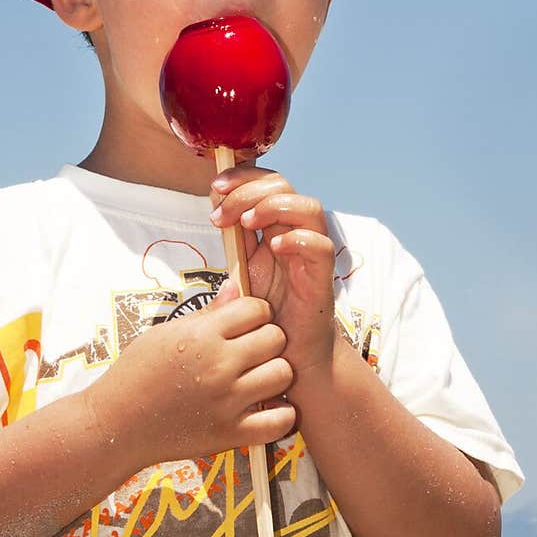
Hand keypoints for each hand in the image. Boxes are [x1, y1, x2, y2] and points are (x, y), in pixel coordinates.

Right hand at [86, 279, 295, 465]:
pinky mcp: (230, 434)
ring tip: (257, 378)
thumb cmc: (135, 374)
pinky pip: (280, 423)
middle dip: (268, 340)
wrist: (115, 424)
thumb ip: (206, 313)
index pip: (256, 309)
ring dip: (275, 374)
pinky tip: (265, 409)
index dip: (254, 313)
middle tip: (252, 351)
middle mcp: (218, 366)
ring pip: (284, 374)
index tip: (244, 325)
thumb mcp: (164, 333)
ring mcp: (227, 402)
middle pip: (276, 338)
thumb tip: (235, 287)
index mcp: (201, 336)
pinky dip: (280, 416)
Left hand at [209, 162, 335, 383]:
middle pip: (284, 187)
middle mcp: (295, 237)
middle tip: (221, 213)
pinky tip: (273, 248)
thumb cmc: (264, 318)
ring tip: (245, 223)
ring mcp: (310, 256)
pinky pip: (321, 247)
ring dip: (273, 206)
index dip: (243, 177)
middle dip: (248, 191)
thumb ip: (234, 244)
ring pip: (309, 208)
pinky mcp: (321, 281)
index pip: (266, 184)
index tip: (214, 188)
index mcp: (275, 230)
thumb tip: (216, 210)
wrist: (287, 359)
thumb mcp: (241, 273)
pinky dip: (298, 240)